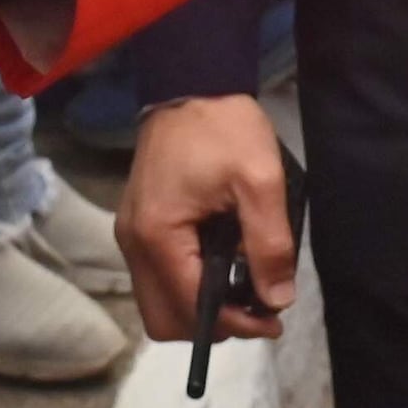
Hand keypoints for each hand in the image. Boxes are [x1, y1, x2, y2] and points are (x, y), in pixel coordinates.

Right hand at [118, 93, 294, 344]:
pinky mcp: (137, 225)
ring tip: (242, 289)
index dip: (235, 323)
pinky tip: (221, 266)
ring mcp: (130, 235)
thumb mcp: (260, 180)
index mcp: (158, 235)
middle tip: (256, 308)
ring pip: (157, 303)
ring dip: (198, 309)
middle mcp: (133, 244)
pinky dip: (187, 286)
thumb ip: (270, 244)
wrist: (190, 82)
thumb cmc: (224, 127)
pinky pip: (156, 277)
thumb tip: (277, 299)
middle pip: (164, 319)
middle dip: (211, 326)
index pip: (192, 307)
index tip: (273, 319)